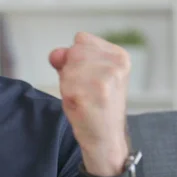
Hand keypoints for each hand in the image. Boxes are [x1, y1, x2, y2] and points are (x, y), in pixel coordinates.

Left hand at [49, 32, 129, 176]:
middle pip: (73, 52)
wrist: (104, 137)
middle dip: (70, 71)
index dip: (75, 58)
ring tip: (83, 97)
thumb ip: (69, 57)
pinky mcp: (92, 95)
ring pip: (68, 68)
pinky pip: (65, 84)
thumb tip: (56, 54)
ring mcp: (105, 80)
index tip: (87, 77)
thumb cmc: (94, 102)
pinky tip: (80, 105)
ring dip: (68, 84)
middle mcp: (116, 65)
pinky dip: (67, 95)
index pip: (81, 39)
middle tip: (84, 90)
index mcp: (119, 56)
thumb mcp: (85, 74)